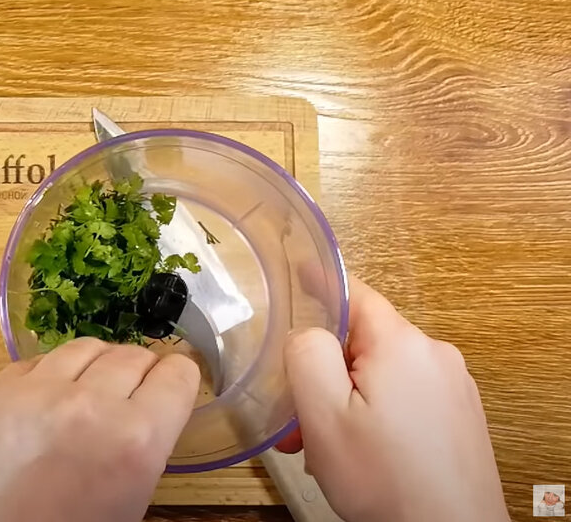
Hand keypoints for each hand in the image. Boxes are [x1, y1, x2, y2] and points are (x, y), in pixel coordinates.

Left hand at [0, 337, 199, 521]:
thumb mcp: (135, 491)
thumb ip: (148, 437)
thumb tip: (152, 395)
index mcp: (136, 438)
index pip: (176, 374)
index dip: (177, 379)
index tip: (171, 383)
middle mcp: (89, 404)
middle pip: (133, 355)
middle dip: (140, 372)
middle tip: (131, 392)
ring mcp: (37, 392)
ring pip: (86, 346)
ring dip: (97, 364)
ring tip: (91, 387)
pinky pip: (39, 360)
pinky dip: (52, 373)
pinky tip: (50, 397)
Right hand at [279, 277, 508, 521]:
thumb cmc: (387, 482)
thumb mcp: (323, 414)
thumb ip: (306, 355)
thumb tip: (306, 332)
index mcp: (401, 344)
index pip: (353, 292)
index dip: (319, 282)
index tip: (296, 270)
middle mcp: (435, 356)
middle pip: (363, 341)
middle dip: (324, 372)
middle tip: (295, 417)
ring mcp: (453, 388)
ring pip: (381, 374)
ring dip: (345, 400)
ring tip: (323, 447)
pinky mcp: (458, 417)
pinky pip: (405, 398)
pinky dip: (374, 415)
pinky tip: (360, 453)